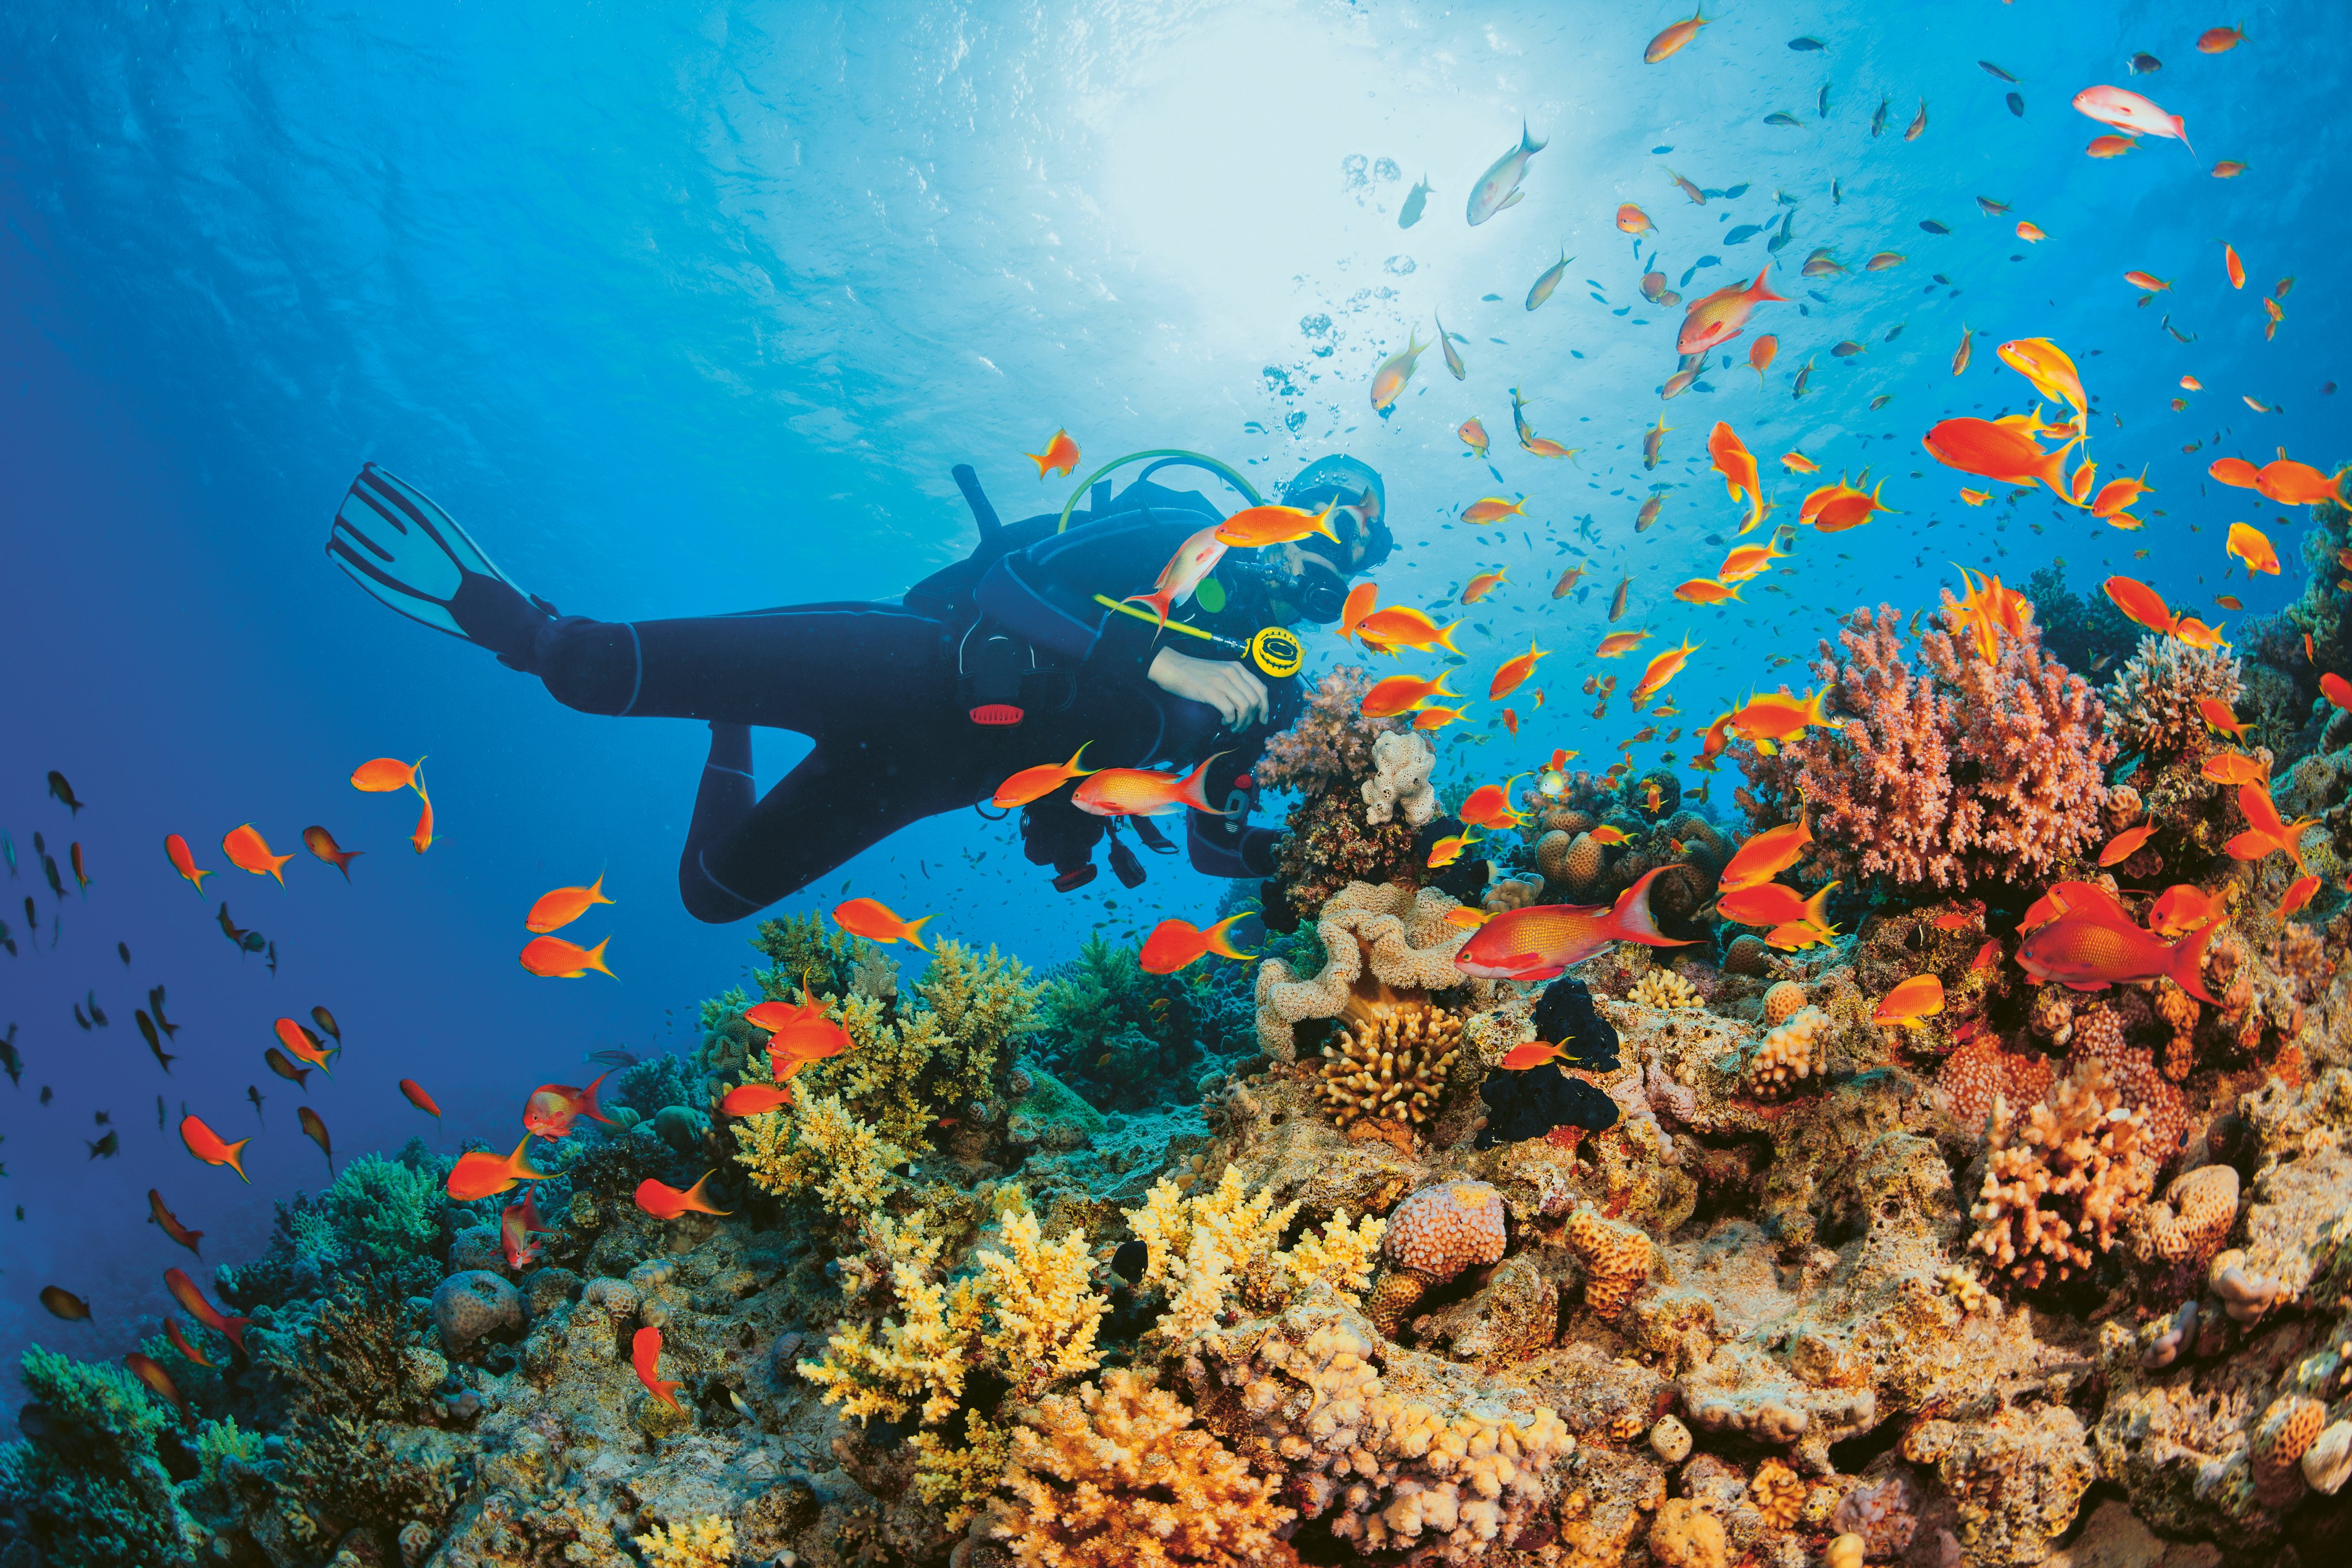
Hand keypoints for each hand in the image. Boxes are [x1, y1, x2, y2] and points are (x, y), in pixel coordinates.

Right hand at [1148, 647, 1268, 727]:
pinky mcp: (1211, 692)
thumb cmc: (1195, 673)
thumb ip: (1235, 682)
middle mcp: (1233, 673)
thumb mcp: (1220, 671)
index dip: (1265, 707)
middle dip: (1252, 718)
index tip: (1262, 719)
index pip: (1261, 688)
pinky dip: (1230, 720)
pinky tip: (1224, 721)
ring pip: (1245, 707)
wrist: (1173, 668)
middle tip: (1243, 727)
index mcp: (1237, 668)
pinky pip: (1230, 710)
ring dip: (1242, 722)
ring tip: (1234, 727)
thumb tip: (1247, 703)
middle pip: (1255, 700)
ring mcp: (1222, 682)